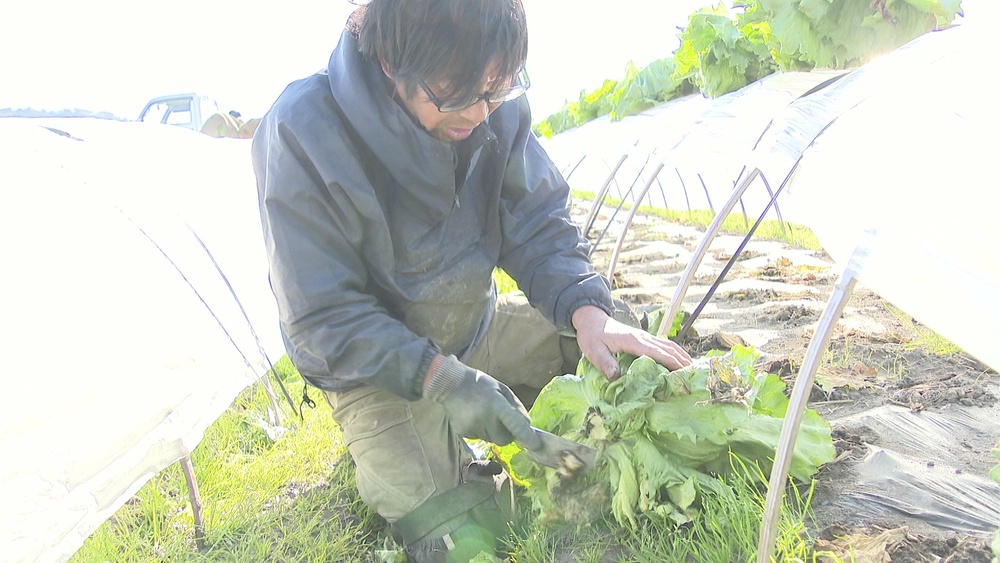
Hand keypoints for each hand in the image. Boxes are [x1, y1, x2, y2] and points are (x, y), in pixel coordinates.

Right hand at [423, 355, 541, 449]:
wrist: (450, 384)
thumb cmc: (481, 385)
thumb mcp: (502, 389)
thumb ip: (516, 407)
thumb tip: (527, 426)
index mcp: (496, 404)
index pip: (515, 424)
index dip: (527, 437)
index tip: (536, 446)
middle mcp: (484, 418)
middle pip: (504, 439)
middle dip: (507, 435)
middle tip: (502, 422)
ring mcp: (472, 427)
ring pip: (491, 440)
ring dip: (493, 431)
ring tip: (483, 414)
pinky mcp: (463, 433)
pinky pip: (479, 438)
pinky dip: (481, 430)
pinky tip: (473, 417)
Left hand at [573, 305, 691, 379]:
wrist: (591, 319)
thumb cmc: (592, 336)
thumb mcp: (594, 351)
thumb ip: (605, 363)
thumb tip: (617, 377)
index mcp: (633, 341)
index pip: (658, 353)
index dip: (672, 363)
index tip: (684, 374)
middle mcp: (643, 337)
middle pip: (669, 348)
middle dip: (683, 361)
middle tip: (695, 377)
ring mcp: (644, 337)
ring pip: (669, 345)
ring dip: (682, 356)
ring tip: (693, 370)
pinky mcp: (643, 339)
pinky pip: (663, 345)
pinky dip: (675, 353)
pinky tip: (680, 361)